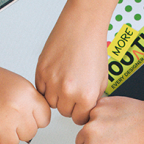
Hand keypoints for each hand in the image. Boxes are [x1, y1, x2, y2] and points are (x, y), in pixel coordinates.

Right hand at [0, 57, 50, 143]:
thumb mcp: (18, 85)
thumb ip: (32, 104)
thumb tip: (39, 122)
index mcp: (27, 96)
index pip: (44, 120)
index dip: (34, 119)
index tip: (25, 115)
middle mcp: (16, 110)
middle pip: (30, 134)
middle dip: (19, 128)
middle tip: (6, 117)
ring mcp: (0, 123)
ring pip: (13, 143)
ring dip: (4, 136)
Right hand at [35, 6, 107, 124]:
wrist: (82, 25)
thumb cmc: (93, 47)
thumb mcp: (102, 80)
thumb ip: (93, 99)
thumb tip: (85, 111)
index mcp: (86, 95)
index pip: (79, 118)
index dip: (80, 112)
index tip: (80, 105)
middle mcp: (68, 91)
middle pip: (64, 112)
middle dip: (69, 104)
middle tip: (73, 89)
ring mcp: (52, 82)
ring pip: (50, 103)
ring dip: (57, 96)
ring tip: (65, 81)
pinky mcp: (41, 71)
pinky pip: (41, 90)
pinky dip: (47, 86)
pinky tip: (57, 75)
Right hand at [73, 96, 143, 143]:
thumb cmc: (139, 142)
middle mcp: (90, 132)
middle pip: (79, 140)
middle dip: (89, 142)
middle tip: (107, 141)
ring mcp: (94, 116)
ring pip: (86, 125)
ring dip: (95, 127)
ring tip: (113, 129)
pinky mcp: (100, 103)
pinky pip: (94, 112)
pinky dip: (102, 115)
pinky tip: (114, 119)